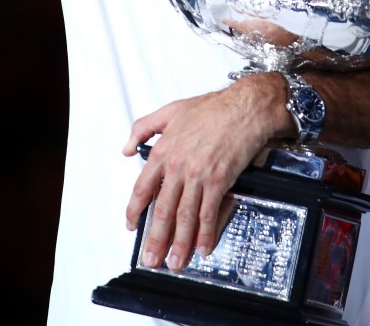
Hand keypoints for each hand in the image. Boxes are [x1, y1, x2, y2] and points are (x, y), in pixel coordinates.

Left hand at [122, 72, 291, 270]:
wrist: (243, 107)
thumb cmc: (211, 108)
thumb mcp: (170, 111)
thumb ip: (143, 128)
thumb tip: (127, 148)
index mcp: (164, 150)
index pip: (143, 187)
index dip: (135, 210)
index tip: (132, 225)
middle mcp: (178, 165)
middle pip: (163, 209)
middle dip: (156, 239)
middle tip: (151, 259)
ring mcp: (199, 175)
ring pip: (185, 217)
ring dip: (180, 243)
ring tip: (175, 262)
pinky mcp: (220, 181)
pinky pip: (209, 213)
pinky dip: (206, 233)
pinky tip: (203, 247)